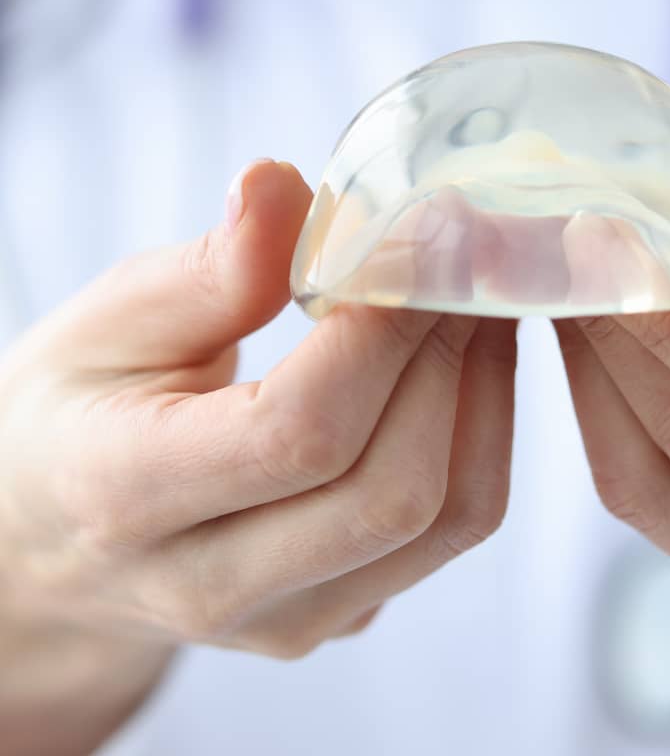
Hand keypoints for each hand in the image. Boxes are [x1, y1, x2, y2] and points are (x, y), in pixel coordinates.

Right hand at [0, 160, 515, 755]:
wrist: (52, 533)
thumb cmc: (79, 408)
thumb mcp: (110, 321)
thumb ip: (208, 268)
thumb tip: (286, 183)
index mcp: (126, 497)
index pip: (299, 431)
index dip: (382, 330)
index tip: (420, 237)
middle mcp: (215, 586)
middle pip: (393, 490)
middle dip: (447, 354)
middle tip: (459, 256)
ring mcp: (292, 620)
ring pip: (448, 517)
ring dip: (483, 390)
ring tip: (471, 297)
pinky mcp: (345, 611)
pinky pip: (453, 528)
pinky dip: (482, 430)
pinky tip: (463, 356)